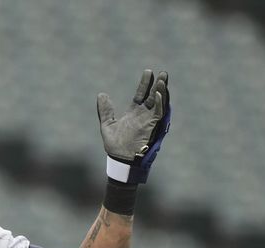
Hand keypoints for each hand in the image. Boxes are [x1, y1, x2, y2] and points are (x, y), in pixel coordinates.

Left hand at [97, 69, 170, 183]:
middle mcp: (144, 115)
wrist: (119, 159)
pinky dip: (160, 103)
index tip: (149, 72)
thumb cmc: (114, 145)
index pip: (141, 95)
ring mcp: (149, 121)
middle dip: (158, 85)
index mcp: (134, 113)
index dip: (145, 84)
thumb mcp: (107, 124)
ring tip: (163, 80)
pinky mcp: (152, 127)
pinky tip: (159, 94)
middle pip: (153, 96)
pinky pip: (158, 113)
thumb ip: (105, 110)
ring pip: (159, 103)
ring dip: (162, 91)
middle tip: (163, 73)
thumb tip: (101, 94)